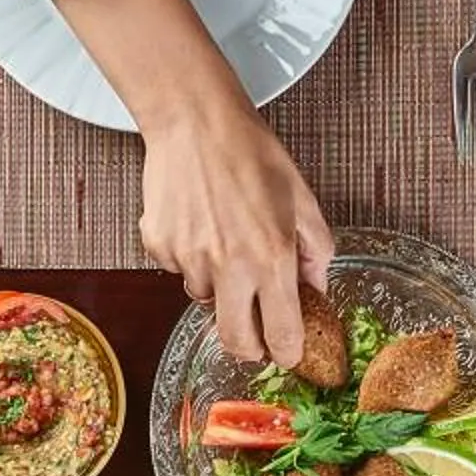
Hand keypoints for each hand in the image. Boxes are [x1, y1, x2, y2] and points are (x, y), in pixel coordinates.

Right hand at [139, 105, 332, 366]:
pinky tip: (200, 225)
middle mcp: (230, 267)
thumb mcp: (302, 199)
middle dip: (251, 346)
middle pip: (237, 342)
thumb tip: (314, 287)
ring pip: (206, 301)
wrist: (196, 122)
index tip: (289, 351)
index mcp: (271, 258)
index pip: (282, 335)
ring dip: (220, 288)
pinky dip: (190, 260)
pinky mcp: (160, 248)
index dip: (288, 352)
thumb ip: (315, 249)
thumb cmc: (251, 152)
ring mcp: (190, 260)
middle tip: (258, 333)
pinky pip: (178, 271)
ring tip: (226, 244)